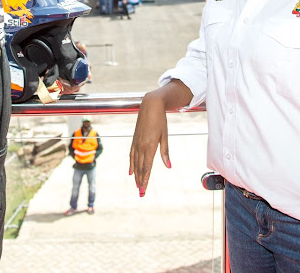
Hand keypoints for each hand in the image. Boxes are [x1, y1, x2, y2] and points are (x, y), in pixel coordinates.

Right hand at [129, 80, 192, 195]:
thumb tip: (168, 166)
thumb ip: (165, 152)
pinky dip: (131, 164)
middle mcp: (141, 146)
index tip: (143, 190)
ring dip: (135, 175)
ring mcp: (136, 143)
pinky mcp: (134, 139)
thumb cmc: (160, 120)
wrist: (150, 106)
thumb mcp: (165, 136)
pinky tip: (130, 171)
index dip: (145, 179)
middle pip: (139, 167)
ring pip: (134, 163)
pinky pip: (131, 155)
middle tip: (140, 193)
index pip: (146, 167)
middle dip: (140, 181)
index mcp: (150, 146)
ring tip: (136, 185)